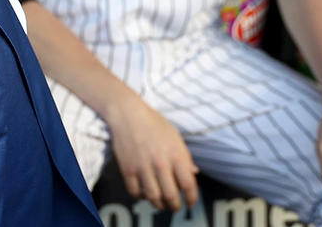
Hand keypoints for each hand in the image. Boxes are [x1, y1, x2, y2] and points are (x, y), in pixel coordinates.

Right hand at [105, 95, 198, 210]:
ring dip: (159, 204)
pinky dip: (141, 196)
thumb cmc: (154, 123)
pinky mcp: (127, 169)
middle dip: (175, 206)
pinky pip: (135, 191)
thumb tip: (193, 173)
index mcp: (176, 155)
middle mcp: (161, 164)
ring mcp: (143, 167)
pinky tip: (144, 193)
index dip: (192, 198)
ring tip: (161, 203)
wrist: (128, 114)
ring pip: (153, 197)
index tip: (191, 203)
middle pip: (171, 196)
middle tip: (175, 206)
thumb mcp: (175, 137)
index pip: (188, 185)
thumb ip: (185, 157)